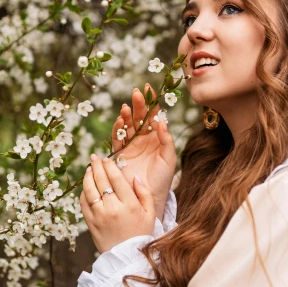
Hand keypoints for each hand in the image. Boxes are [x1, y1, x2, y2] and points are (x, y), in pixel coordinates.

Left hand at [80, 154, 155, 253]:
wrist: (127, 258)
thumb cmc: (141, 234)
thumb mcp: (150, 214)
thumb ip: (145, 193)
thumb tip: (135, 177)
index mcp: (129, 205)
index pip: (116, 179)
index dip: (110, 166)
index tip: (107, 159)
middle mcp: (112, 208)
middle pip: (101, 181)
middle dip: (97, 166)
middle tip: (94, 157)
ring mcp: (99, 216)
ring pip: (89, 190)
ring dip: (88, 177)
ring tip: (89, 169)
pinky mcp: (90, 223)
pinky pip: (84, 203)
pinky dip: (83, 192)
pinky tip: (86, 186)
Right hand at [110, 83, 176, 220]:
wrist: (148, 197)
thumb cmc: (162, 179)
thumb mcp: (169, 158)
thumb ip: (166, 139)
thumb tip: (161, 121)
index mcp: (156, 137)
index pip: (153, 116)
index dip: (151, 102)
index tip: (149, 89)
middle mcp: (142, 139)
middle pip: (139, 117)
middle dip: (138, 104)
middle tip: (137, 93)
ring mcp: (130, 145)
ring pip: (127, 125)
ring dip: (127, 115)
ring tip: (127, 107)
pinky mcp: (120, 153)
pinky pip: (117, 138)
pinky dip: (118, 128)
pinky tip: (120, 121)